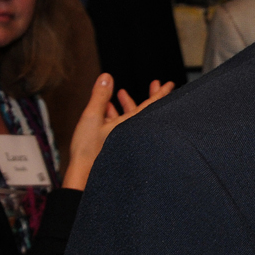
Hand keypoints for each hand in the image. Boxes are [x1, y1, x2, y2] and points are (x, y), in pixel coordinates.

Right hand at [60, 74, 173, 189]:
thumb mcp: (92, 118)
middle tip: (154, 84)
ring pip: (131, 118)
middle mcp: (133, 133)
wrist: (83, 176)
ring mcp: (126, 140)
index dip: (161, 93)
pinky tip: (107, 109)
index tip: (170, 84)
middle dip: (147, 96)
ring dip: (126, 104)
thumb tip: (106, 77)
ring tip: (121, 93)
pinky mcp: (117, 145)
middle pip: (144, 110)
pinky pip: (120, 126)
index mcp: (132, 125)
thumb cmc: (88, 152)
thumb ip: (100, 96)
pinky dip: (116, 115)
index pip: (152, 105)